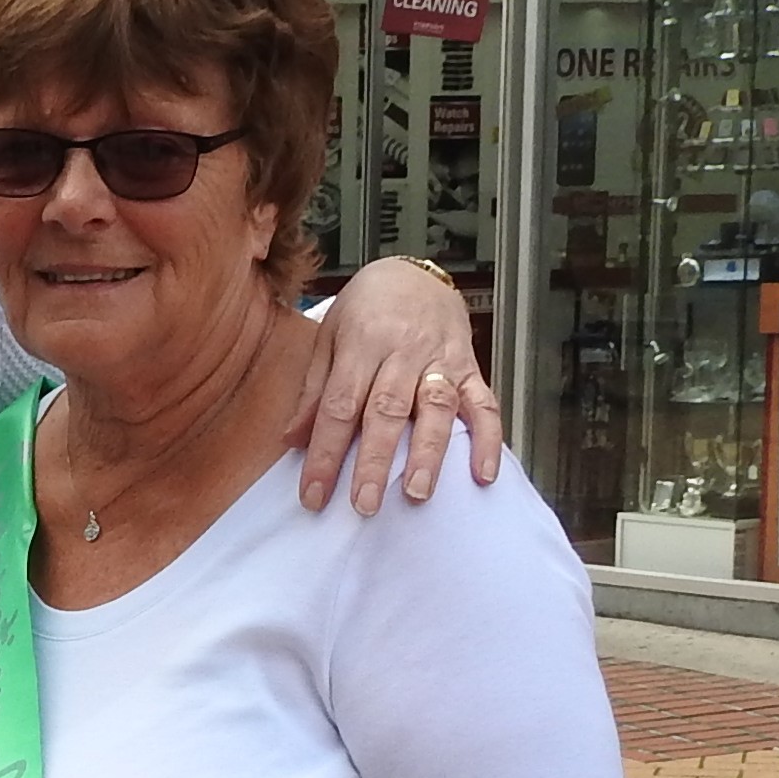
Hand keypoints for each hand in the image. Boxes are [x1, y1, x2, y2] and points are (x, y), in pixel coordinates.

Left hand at [290, 258, 503, 513]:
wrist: (414, 273)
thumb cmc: (366, 311)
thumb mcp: (330, 338)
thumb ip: (315, 391)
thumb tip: (292, 441)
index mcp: (362, 344)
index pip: (340, 406)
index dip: (326, 453)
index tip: (314, 496)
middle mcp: (403, 352)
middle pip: (387, 411)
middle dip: (376, 461)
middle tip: (365, 504)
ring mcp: (441, 361)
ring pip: (436, 408)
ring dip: (428, 454)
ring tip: (417, 493)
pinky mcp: (470, 368)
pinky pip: (484, 404)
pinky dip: (486, 440)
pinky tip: (482, 475)